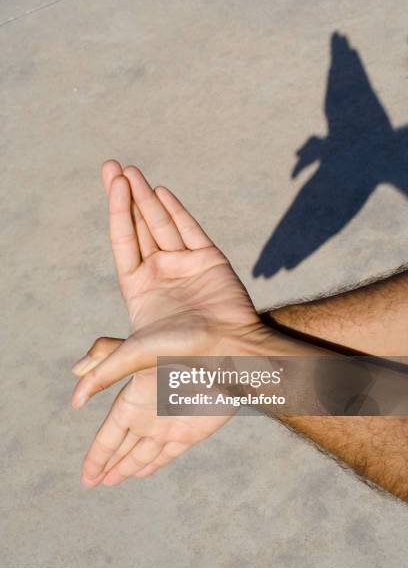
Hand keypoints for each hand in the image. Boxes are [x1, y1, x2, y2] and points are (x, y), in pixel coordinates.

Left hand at [72, 161, 272, 487]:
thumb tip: (75, 400)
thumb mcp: (139, 356)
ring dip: (146, 197)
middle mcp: (160, 272)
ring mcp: (185, 264)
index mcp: (141, 290)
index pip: (124, 243)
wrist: (231, 353)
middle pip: (139, 226)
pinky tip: (160, 192)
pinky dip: (176, 210)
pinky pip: (190, 229)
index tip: (110, 184)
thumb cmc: (187, 356)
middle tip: (111, 166)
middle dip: (124, 196)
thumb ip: (107, 367)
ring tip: (130, 170)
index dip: (116, 213)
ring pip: (162, 223)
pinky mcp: (210, 259)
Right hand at [74, 338, 231, 487]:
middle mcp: (148, 415)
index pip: (109, 435)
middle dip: (110, 465)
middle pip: (124, 448)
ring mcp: (170, 424)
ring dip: (128, 468)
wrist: (218, 352)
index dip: (97, 456)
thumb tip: (75, 398)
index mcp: (132, 400)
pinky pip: (169, 454)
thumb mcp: (133, 352)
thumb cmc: (176, 345)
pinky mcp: (193, 431)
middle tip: (95, 484)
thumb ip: (102, 368)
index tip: (86, 476)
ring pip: (144, 454)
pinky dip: (155, 464)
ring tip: (113, 481)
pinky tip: (143, 472)